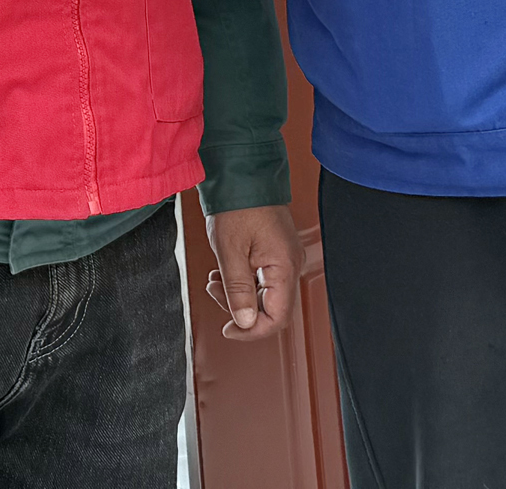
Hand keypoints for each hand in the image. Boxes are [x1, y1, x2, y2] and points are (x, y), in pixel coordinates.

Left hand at [205, 203, 298, 339]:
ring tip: (215, 279)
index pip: (277, 318)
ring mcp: (285, 258)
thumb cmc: (237, 204)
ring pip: (265, 295)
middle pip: (271, 308)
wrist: (242, 173)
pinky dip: (243, 281)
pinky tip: (225, 272)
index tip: (229, 330)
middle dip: (240, 308)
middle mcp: (290, 265)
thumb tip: (244, 323)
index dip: (252, 331)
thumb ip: (238, 291)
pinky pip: (263, 279)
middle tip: (214, 291)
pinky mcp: (277, 252)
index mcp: (285, 267)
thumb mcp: (230, 251)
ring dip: (238, 294)